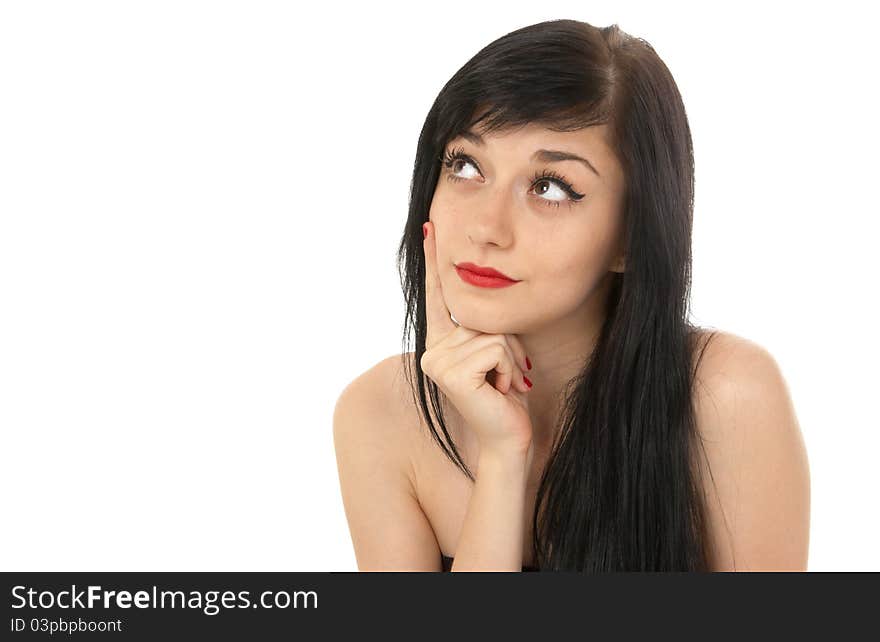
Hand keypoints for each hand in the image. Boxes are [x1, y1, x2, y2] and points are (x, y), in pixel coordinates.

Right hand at [419, 220, 533, 458]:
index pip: (439, 295)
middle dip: (507, 345)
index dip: (433, 260)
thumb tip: (484, 289)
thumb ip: (485, 327)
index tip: (429, 227)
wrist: (508, 439)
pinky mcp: (451, 373)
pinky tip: (500, 391)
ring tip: (502, 385)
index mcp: (441, 343)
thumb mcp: (497, 353)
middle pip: (482, 316)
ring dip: (511, 360)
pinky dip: (509, 369)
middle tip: (506, 377)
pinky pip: (495, 348)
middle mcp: (432, 349)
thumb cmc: (506, 396)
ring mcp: (437, 361)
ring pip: (493, 333)